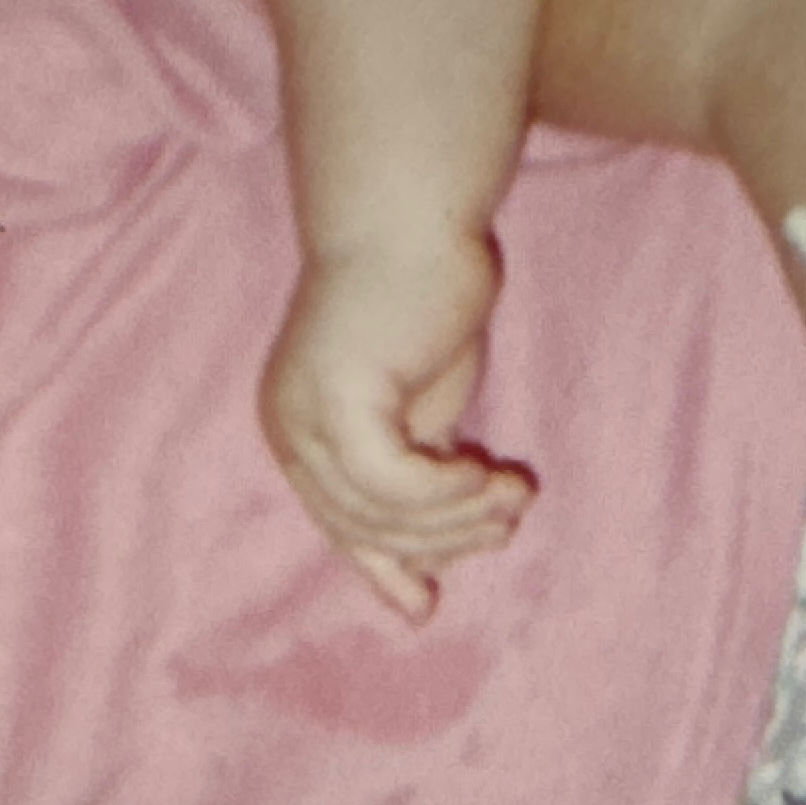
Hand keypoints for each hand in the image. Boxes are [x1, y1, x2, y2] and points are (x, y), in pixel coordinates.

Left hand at [264, 235, 538, 619]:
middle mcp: (290, 432)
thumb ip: (420, 480)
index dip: (400, 564)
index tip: (448, 587)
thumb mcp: (423, 409)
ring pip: (379, 510)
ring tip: (515, 498)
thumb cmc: (425, 301)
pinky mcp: (337, 398)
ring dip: (457, 517)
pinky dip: (439, 491)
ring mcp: (306, 416)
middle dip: (445, 539)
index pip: (346, 529)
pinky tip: (483, 475)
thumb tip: (425, 581)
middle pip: (363, 528)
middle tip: (511, 522)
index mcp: (303, 438)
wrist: (413, 217)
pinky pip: (387, 479)